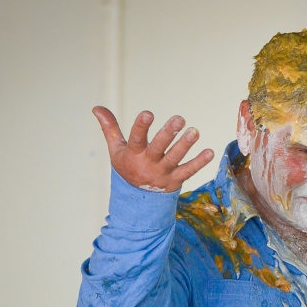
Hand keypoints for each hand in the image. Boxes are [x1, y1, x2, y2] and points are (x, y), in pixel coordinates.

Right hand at [92, 106, 214, 191]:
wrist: (137, 199)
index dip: (142, 126)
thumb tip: (96, 107)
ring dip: (185, 145)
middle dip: (168, 133)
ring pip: (175, 158)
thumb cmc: (128, 166)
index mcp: (134, 154)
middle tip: (180, 118)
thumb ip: (110, 127)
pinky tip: (210, 152)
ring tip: (195, 131)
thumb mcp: (116, 149)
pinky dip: (200, 163)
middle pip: (159, 147)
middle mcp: (149, 163)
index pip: (137, 139)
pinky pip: (189, 171)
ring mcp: (163, 173)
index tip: (148, 113)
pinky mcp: (175, 180)